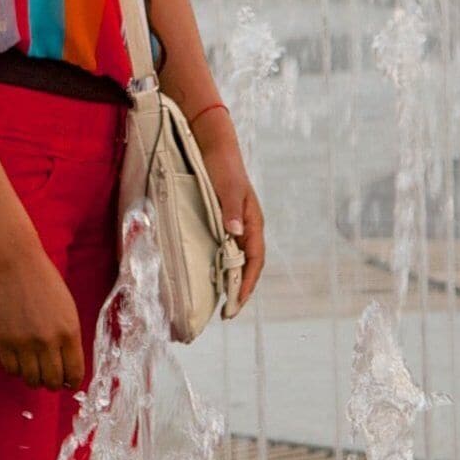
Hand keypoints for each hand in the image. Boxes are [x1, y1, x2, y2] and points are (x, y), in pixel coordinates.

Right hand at [0, 238, 88, 390]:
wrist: (15, 265)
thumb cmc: (44, 283)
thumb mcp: (68, 310)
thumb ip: (69, 338)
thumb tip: (67, 367)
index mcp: (69, 333)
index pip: (74, 373)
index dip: (72, 382)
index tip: (69, 382)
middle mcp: (48, 342)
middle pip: (53, 381)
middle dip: (54, 383)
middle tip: (50, 377)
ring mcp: (24, 343)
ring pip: (32, 380)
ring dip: (35, 379)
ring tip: (34, 370)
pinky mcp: (3, 341)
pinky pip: (11, 370)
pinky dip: (17, 371)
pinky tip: (19, 361)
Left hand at [195, 109, 268, 309]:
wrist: (212, 145)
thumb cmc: (222, 166)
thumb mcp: (227, 187)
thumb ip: (231, 208)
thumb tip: (234, 233)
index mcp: (252, 222)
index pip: (254, 261)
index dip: (247, 284)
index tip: (236, 304)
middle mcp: (246, 227)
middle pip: (246, 266)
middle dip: (239, 290)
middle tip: (226, 314)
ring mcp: (234, 225)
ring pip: (234, 260)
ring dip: (229, 281)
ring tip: (217, 302)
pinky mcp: (221, 221)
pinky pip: (223, 250)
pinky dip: (218, 266)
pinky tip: (206, 275)